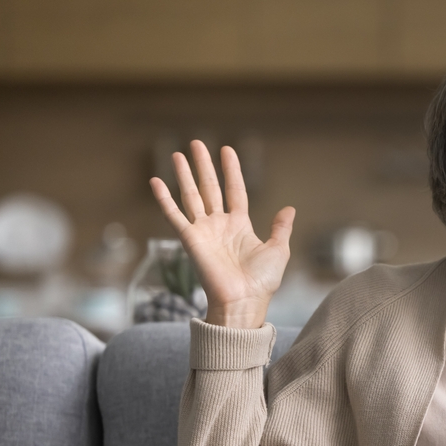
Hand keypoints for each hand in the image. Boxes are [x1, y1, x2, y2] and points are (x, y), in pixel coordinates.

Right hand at [148, 140, 294, 327]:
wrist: (243, 301)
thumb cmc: (262, 282)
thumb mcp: (278, 250)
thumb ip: (281, 228)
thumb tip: (290, 208)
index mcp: (240, 226)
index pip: (235, 190)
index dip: (231, 171)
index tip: (227, 150)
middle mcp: (220, 225)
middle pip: (210, 188)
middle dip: (203, 166)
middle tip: (197, 143)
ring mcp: (203, 231)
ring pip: (191, 196)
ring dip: (184, 175)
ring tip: (178, 153)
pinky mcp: (190, 239)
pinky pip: (174, 215)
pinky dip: (164, 199)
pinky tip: (155, 181)